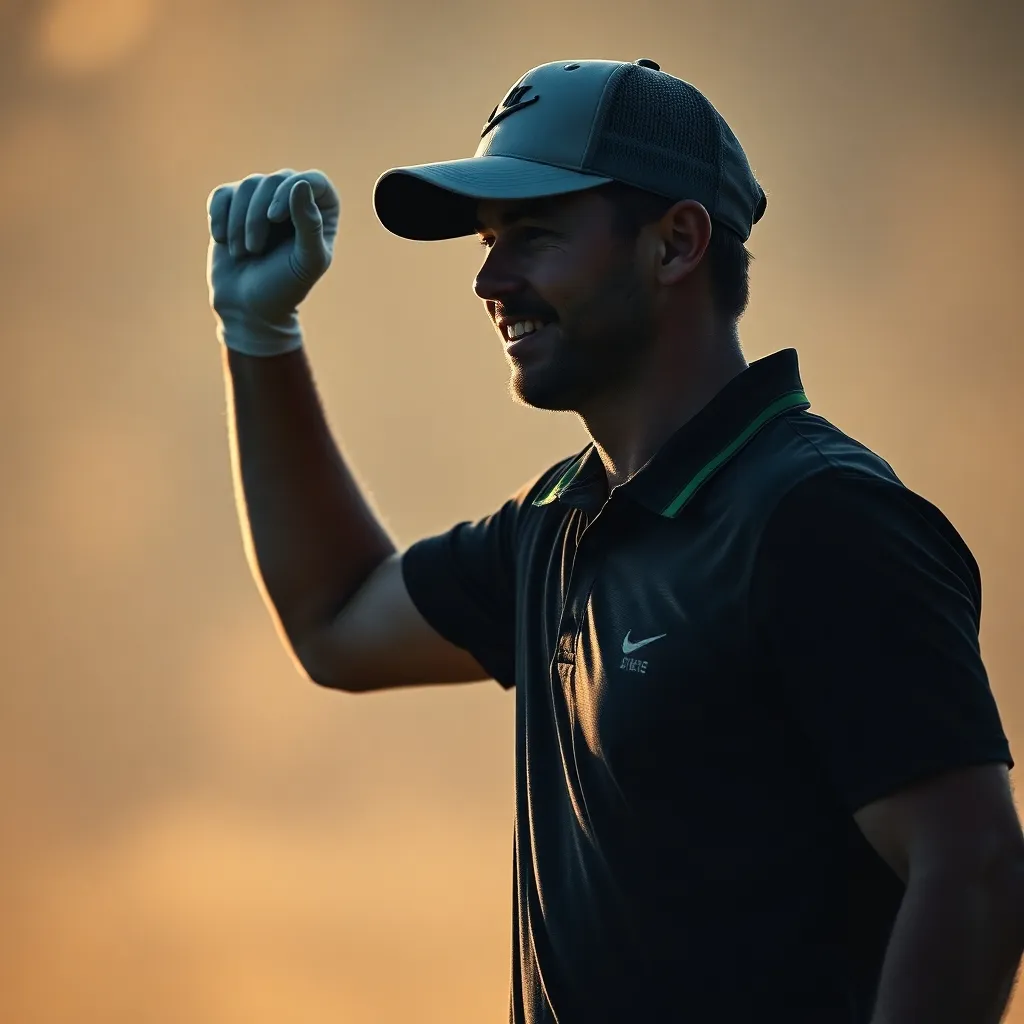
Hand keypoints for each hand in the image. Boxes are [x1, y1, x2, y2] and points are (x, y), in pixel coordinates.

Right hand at [206, 168, 339, 354]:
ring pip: (247, 186)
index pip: (314, 180)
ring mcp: (262, 200)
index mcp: (322, 213)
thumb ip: (310, 225)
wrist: (247, 308)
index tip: (275, 217)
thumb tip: (300, 182)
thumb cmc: (284, 288)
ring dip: (239, 223)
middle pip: (275, 180)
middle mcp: (294, 199)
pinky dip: (219, 216)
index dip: (291, 191)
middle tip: (255, 250)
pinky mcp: (233, 206)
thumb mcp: (306, 262)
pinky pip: (222, 194)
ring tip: (242, 252)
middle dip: (258, 216)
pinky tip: (221, 239)